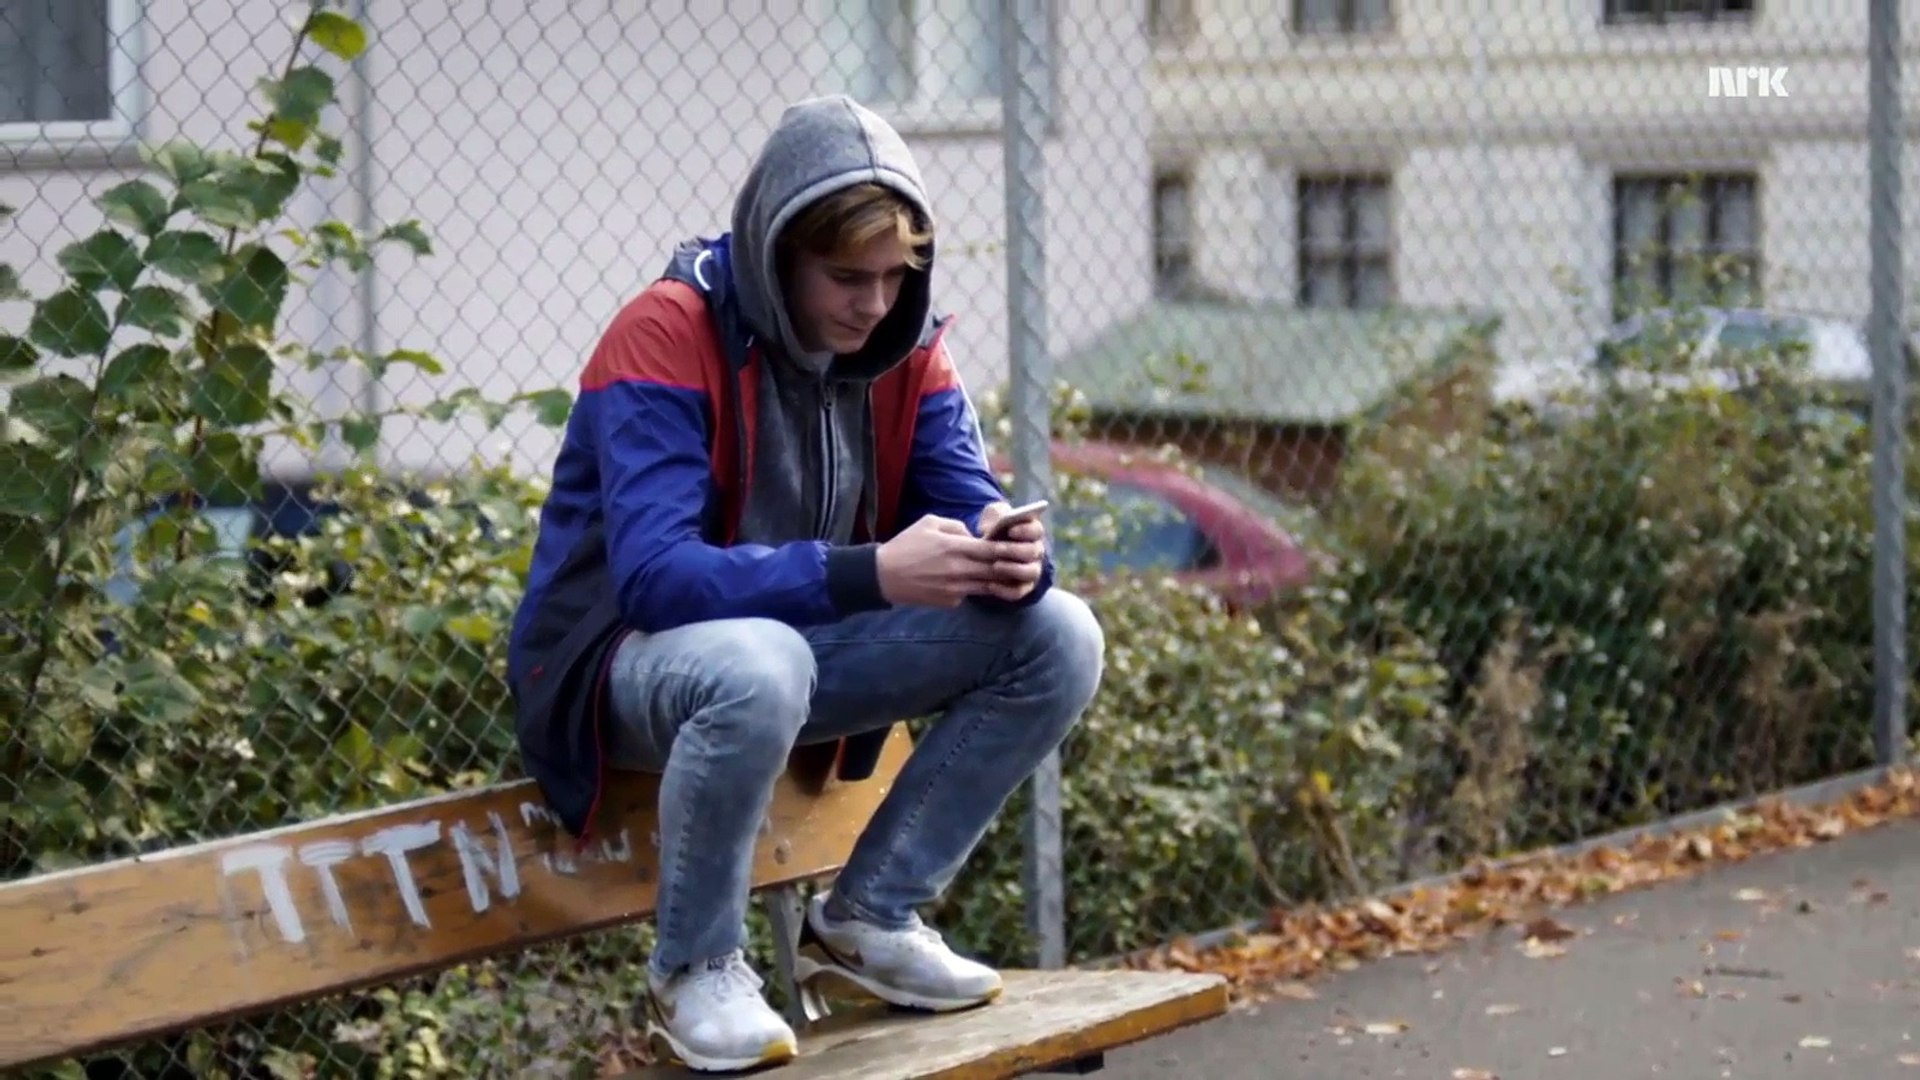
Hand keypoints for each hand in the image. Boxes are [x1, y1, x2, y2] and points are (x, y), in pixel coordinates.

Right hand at [876, 514, 1023, 607]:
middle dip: (1008, 566)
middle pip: (995, 570)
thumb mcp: (929, 523)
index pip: (991, 549)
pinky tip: (968, 581)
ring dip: (996, 580)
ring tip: (1002, 573)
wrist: (884, 575)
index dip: (1007, 549)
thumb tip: (974, 536)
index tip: (1016, 546)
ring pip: (987, 586)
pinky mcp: (949, 601)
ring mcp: (955, 588)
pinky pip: (969, 594)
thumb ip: (956, 526)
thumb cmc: (906, 545)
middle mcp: (957, 570)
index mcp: (954, 547)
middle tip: (1018, 562)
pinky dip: (973, 588)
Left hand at [974, 501, 1046, 602]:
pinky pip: (1018, 592)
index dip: (1026, 530)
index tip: (1010, 530)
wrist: (985, 547)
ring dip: (1013, 570)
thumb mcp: (993, 515)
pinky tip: (990, 585)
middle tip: (997, 549)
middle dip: (1015, 550)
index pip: (1036, 530)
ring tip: (995, 566)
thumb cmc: (992, 526)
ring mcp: (1031, 570)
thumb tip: (992, 527)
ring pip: (1030, 573)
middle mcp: (1036, 551)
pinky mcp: (1022, 587)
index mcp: (1032, 531)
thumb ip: (996, 515)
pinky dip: (1005, 590)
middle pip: (1034, 552)